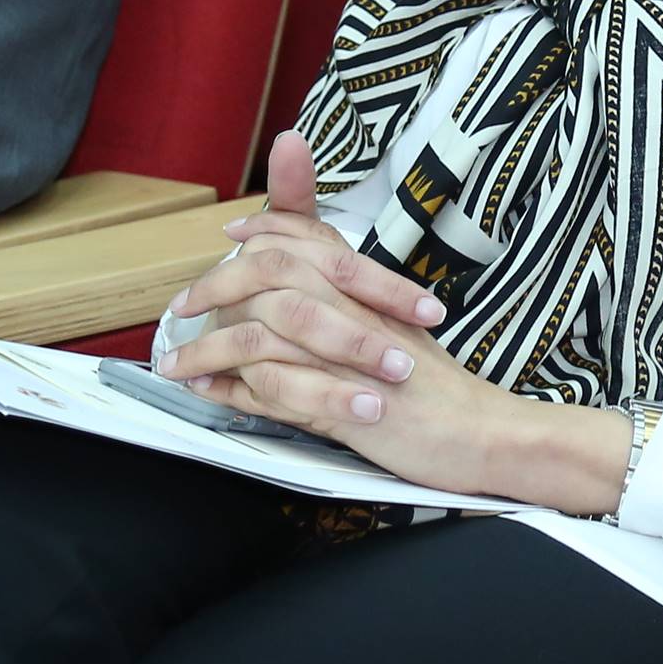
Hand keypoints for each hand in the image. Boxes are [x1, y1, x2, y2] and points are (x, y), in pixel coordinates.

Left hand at [163, 134, 621, 512]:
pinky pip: (276, 390)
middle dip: (215, 288)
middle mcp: (358, 310)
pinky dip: (235, 394)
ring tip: (176, 366)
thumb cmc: (438, 395)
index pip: (309, 236)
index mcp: (370, 290)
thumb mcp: (389, 340)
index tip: (230, 235)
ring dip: (209, 349)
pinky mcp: (347, 403)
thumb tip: (291, 310)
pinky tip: (212, 397)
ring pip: (261, 333)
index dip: (265, 228)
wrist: (486, 435)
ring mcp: (351, 355)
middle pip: (270, 272)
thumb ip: (343, 316)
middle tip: (181, 310)